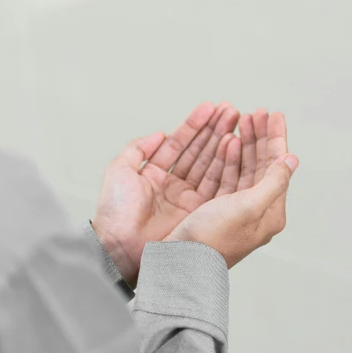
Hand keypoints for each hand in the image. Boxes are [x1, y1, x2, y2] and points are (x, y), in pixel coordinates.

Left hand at [91, 101, 243, 286]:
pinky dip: (225, 163)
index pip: (179, 143)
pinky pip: (215, 183)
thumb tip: (160, 133)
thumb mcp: (120, 170)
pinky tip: (233, 143)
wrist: (119, 245)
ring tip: (236, 121)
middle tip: (230, 110)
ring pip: (210, 163)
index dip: (194, 125)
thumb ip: (138, 148)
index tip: (210, 107)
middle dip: (215, 129)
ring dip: (223, 141)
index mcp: (155, 174)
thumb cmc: (115, 211)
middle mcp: (174, 184)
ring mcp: (188, 198)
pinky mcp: (198, 211)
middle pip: (199, 151)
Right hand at [163, 112, 298, 270]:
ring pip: (245, 167)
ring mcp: (236, 208)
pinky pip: (228, 175)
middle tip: (256, 113)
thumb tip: (292, 160)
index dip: (276, 138)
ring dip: (245, 143)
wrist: (182, 261)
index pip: (278, 166)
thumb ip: (274, 181)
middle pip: (262, 164)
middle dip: (260, 136)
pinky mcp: (217, 208)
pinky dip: (229, 157)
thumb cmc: (214, 238)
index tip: (274, 115)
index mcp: (270, 212)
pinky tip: (228, 142)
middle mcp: (256, 210)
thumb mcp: (250, 206)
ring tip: (241, 122)